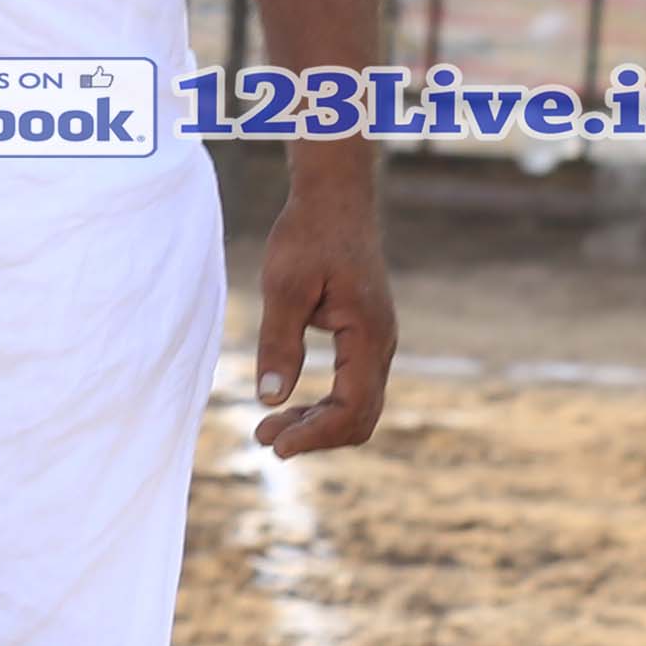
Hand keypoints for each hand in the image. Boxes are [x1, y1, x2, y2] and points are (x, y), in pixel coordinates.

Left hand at [249, 151, 396, 454]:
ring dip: (317, 422)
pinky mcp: (364, 338)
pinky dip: (323, 404)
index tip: (276, 445)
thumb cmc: (309, 235)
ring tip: (269, 429)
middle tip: (264, 437)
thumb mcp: (284, 287)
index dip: (317, 435)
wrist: (335, 199)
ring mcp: (376, 343)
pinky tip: (288, 405)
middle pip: (360, 416)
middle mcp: (381, 345)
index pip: (353, 408)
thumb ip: (279, 343)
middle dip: (315, 435)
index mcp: (369, 336)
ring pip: (358, 405)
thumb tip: (270, 398)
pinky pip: (352, 387)